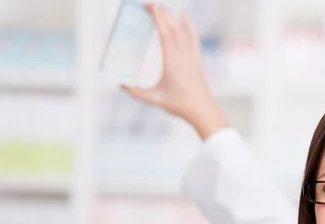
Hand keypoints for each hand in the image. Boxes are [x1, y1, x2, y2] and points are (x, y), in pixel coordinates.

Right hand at [122, 3, 228, 139]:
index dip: (158, 17)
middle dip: (162, 13)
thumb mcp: (155, 99)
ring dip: (172, 17)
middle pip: (173, 28)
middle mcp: (183, 55)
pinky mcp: (197, 59)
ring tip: (162, 8)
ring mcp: (192, 56)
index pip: (165, 33)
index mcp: (172, 61)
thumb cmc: (180, 105)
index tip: (151, 6)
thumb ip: (137, 92)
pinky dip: (189, 25)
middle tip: (150, 4)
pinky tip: (185, 16)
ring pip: (183, 31)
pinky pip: (193, 38)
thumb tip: (121, 86)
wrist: (203, 110)